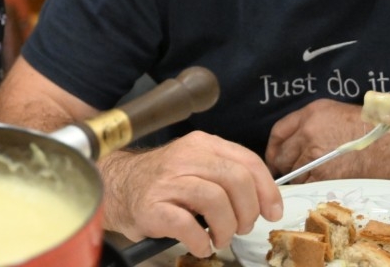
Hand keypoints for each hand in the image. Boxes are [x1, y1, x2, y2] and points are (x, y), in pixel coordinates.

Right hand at [99, 131, 281, 257]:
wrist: (117, 186)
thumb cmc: (163, 181)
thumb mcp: (196, 165)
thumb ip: (227, 173)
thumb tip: (265, 200)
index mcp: (201, 144)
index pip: (248, 161)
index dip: (267, 190)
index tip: (272, 212)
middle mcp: (185, 157)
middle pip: (236, 180)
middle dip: (247, 212)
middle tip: (240, 227)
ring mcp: (167, 181)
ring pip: (216, 201)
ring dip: (226, 228)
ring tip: (219, 238)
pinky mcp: (152, 206)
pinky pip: (188, 226)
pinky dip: (200, 242)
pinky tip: (199, 244)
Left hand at [265, 99, 389, 181]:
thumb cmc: (371, 128)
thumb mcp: (335, 112)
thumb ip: (311, 122)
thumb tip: (294, 141)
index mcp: (311, 114)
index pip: (278, 131)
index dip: (272, 147)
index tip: (274, 156)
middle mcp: (308, 132)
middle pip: (281, 155)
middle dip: (281, 165)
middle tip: (285, 172)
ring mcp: (315, 155)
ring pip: (293, 172)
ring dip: (296, 178)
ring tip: (305, 179)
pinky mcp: (325, 175)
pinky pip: (306, 184)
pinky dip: (307, 187)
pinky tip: (315, 186)